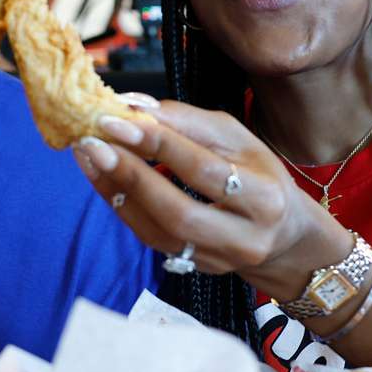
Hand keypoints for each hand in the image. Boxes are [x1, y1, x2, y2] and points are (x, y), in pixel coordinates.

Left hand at [71, 101, 347, 301]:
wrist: (283, 237)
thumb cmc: (258, 175)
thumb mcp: (239, 139)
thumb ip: (189, 121)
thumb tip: (135, 105)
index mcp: (264, 197)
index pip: (204, 168)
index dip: (159, 142)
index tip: (117, 117)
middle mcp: (244, 237)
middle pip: (178, 211)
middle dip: (131, 174)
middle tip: (93, 141)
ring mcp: (216, 259)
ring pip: (157, 232)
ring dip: (116, 190)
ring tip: (88, 155)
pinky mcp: (193, 267)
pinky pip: (149, 238)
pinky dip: (122, 205)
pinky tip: (102, 178)